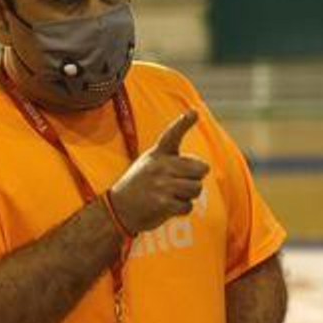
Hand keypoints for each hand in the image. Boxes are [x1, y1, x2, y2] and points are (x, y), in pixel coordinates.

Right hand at [109, 111, 210, 234]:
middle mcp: (160, 166)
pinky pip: (188, 206)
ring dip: (189, 196)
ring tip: (173, 195)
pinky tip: (168, 206)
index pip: (172, 135)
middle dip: (196, 178)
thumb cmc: (139, 185)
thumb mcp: (149, 163)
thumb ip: (173, 161)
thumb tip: (203, 168)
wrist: (118, 209)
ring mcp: (161, 184)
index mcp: (157, 154)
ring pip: (197, 188)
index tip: (194, 112)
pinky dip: (182, 209)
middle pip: (201, 169)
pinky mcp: (162, 203)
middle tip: (181, 183)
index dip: (184, 123)